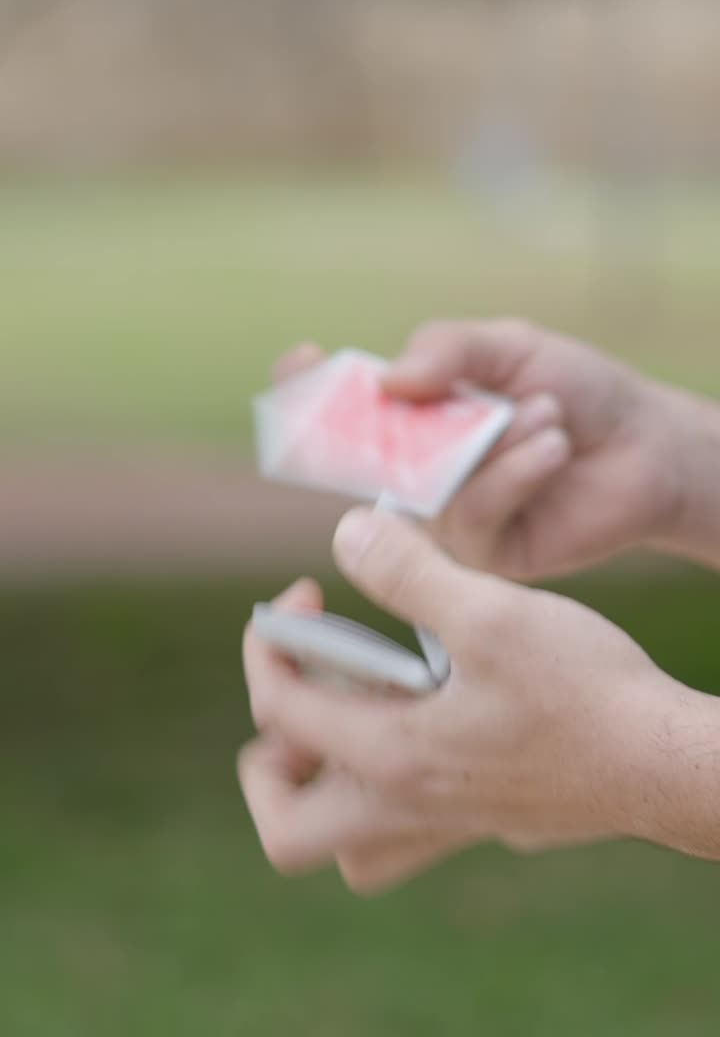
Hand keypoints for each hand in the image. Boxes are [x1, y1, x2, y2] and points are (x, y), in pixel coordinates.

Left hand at [240, 508, 690, 893]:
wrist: (666, 761)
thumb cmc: (583, 691)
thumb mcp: (490, 612)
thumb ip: (408, 573)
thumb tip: (346, 533)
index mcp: (392, 757)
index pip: (278, 711)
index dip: (269, 641)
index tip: (305, 593)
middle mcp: (407, 808)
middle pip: (287, 829)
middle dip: (268, 762)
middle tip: (300, 694)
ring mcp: (447, 826)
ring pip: (348, 847)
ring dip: (325, 790)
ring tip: (350, 715)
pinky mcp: (484, 822)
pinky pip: (405, 831)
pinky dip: (387, 787)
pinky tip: (431, 717)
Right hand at [273, 336, 571, 572]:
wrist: (645, 446)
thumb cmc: (577, 389)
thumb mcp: (511, 347)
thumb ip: (450, 351)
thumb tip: (387, 381)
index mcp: (416, 410)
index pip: (344, 400)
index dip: (308, 387)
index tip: (300, 363)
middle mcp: (419, 465)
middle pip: (359, 455)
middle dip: (370, 431)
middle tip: (401, 408)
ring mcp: (446, 513)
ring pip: (429, 483)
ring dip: (493, 441)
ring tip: (549, 414)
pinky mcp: (481, 553)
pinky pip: (471, 515)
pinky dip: (514, 473)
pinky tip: (553, 447)